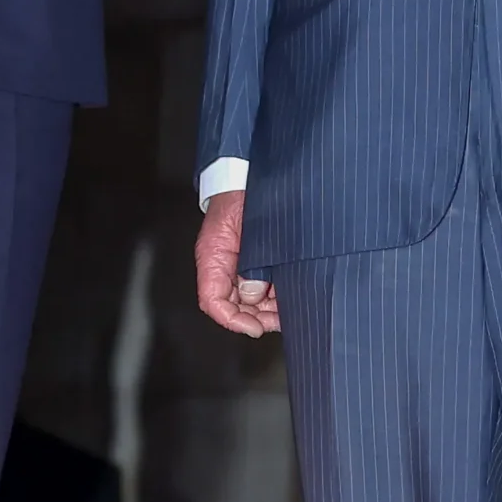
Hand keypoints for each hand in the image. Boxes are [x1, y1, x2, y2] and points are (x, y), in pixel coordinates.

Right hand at [195, 190, 280, 336]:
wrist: (250, 174)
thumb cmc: (247, 193)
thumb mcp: (253, 229)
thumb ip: (252, 263)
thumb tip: (252, 294)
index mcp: (213, 257)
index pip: (213, 301)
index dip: (233, 320)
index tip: (256, 328)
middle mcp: (224, 265)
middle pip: (233, 305)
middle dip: (256, 316)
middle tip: (280, 319)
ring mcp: (239, 264)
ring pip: (248, 300)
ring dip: (267, 308)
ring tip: (288, 306)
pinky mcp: (255, 260)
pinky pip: (260, 286)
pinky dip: (273, 295)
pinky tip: (288, 293)